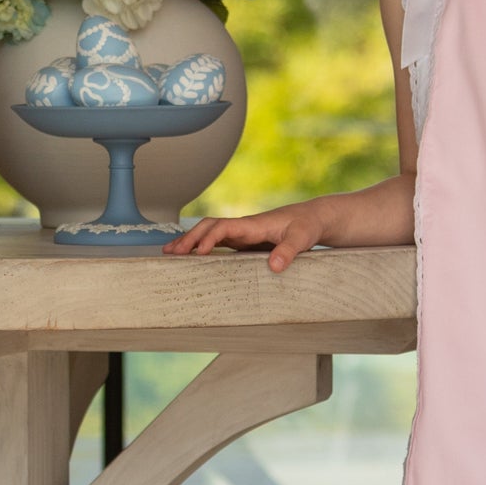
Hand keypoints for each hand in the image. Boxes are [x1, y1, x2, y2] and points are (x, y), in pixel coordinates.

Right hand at [161, 201, 327, 270]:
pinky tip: (193, 258)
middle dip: (189, 238)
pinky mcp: (245, 242)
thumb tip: (275, 266)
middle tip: (172, 253)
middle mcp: (244, 228)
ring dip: (190, 242)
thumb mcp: (303, 237)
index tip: (200, 252)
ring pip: (210, 234)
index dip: (210, 238)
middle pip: (209, 227)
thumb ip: (289, 250)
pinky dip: (202, 248)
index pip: (224, 227)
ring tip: (170, 254)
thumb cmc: (308, 225)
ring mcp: (243, 235)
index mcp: (254, 224)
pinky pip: (219, 243)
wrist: (315, 218)